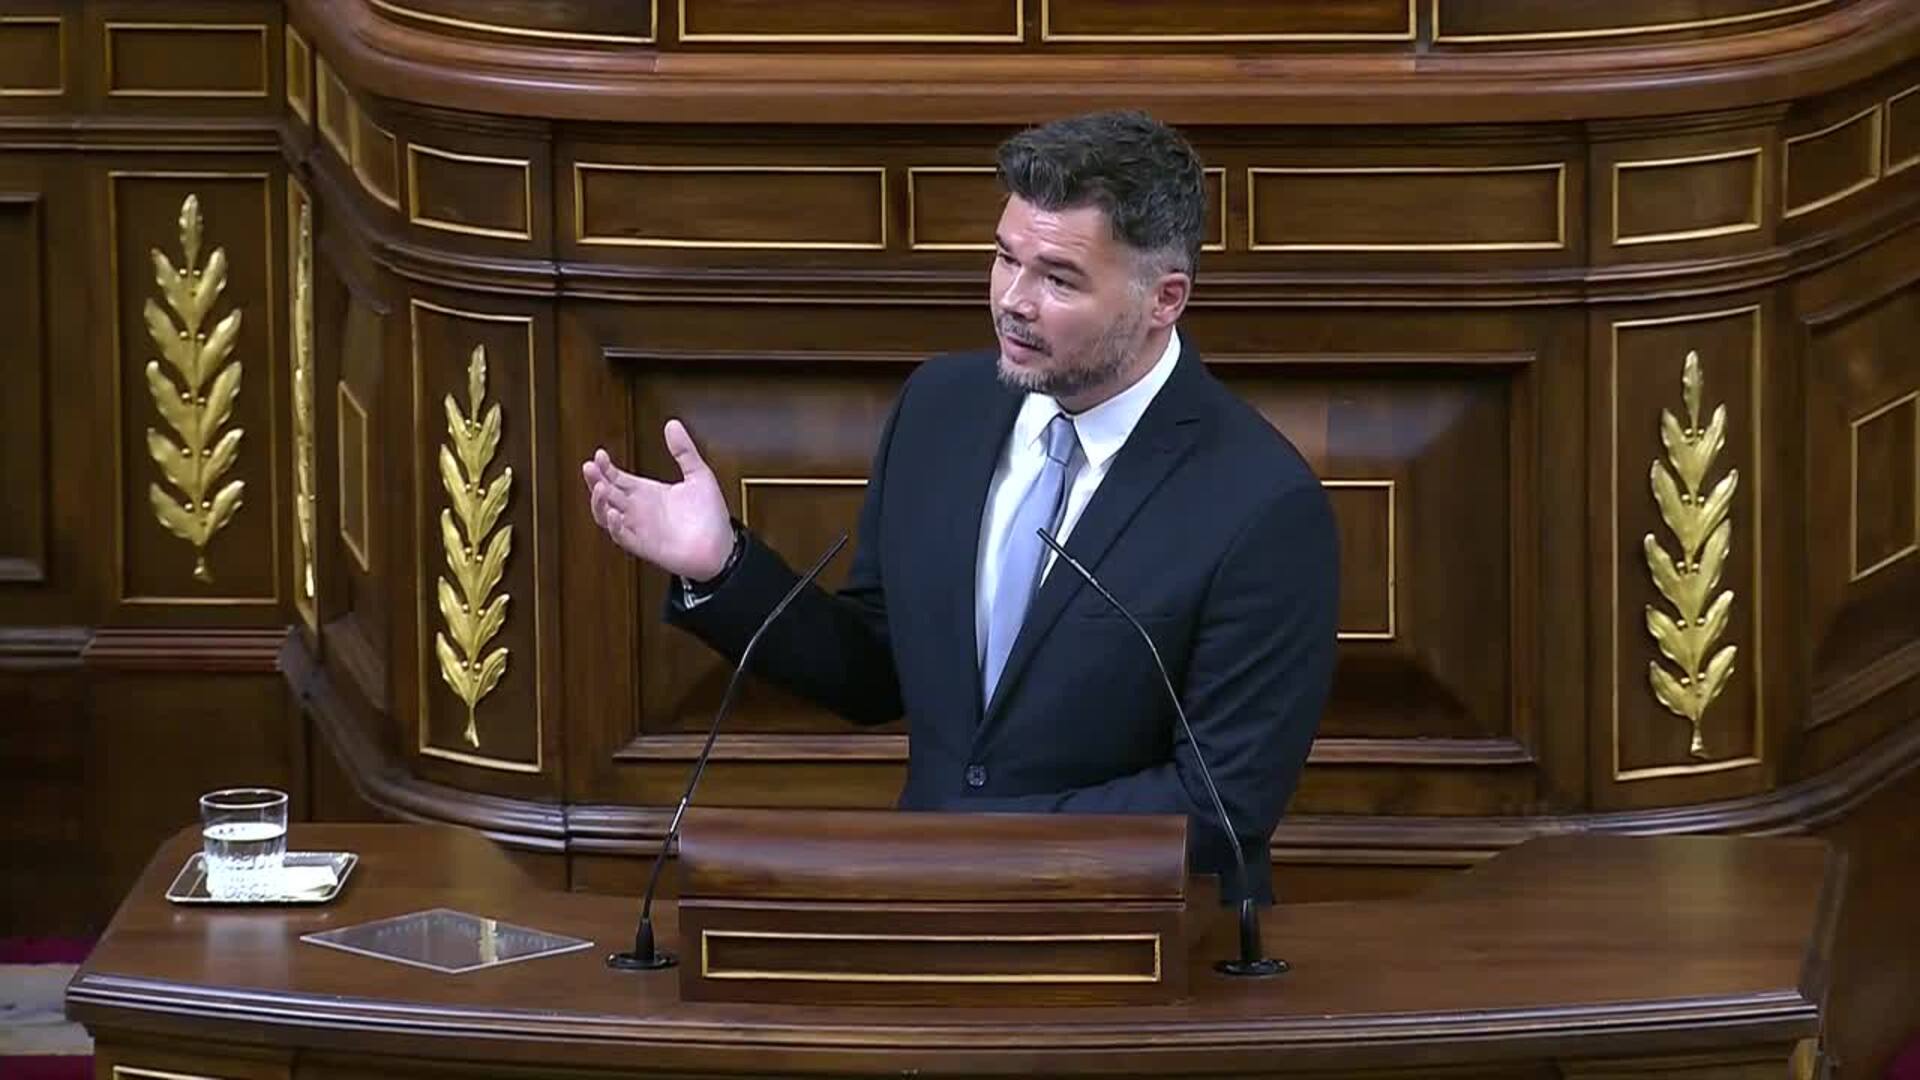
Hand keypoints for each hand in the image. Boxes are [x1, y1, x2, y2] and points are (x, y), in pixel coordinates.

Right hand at [581, 420, 735, 580]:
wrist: (722, 547)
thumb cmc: (711, 516)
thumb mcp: (699, 475)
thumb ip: (684, 450)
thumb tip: (672, 424)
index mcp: (648, 492)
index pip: (616, 477)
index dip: (605, 466)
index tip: (600, 454)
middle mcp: (639, 510)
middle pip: (606, 493)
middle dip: (595, 479)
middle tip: (590, 467)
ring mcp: (639, 528)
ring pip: (606, 515)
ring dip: (598, 502)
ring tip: (598, 487)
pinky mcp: (644, 546)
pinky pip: (621, 536)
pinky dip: (614, 525)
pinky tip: (613, 513)